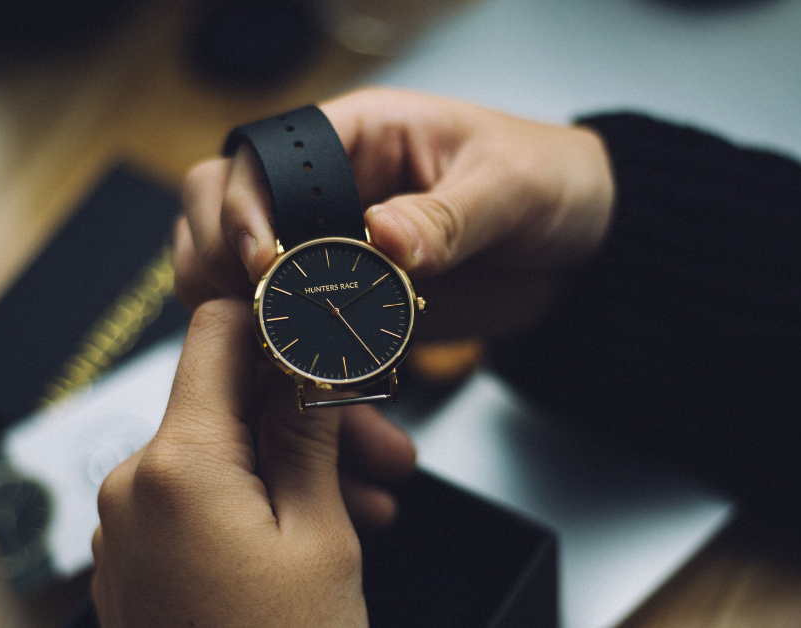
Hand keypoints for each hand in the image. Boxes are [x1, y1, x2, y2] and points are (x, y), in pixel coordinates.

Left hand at [91, 300, 414, 627]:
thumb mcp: (318, 536)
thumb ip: (309, 432)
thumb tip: (313, 358)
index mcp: (174, 466)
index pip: (215, 334)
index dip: (276, 323)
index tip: (328, 335)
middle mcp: (132, 488)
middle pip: (224, 404)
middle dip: (305, 412)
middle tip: (385, 444)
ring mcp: (126, 531)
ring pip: (218, 458)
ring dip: (290, 463)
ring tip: (372, 500)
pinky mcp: (135, 565)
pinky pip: (196, 504)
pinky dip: (254, 502)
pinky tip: (320, 529)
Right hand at [174, 88, 614, 337]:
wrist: (584, 249)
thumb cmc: (551, 182)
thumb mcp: (512, 187)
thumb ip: (448, 214)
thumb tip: (383, 234)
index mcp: (357, 138)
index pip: (262, 160)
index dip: (244, 208)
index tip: (262, 262)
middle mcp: (328, 192)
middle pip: (216, 212)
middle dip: (218, 262)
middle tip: (255, 311)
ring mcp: (329, 250)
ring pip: (235, 277)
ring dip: (237, 318)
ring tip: (275, 355)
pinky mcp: (346, 306)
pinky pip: (291, 334)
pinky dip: (287, 365)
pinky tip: (315, 390)